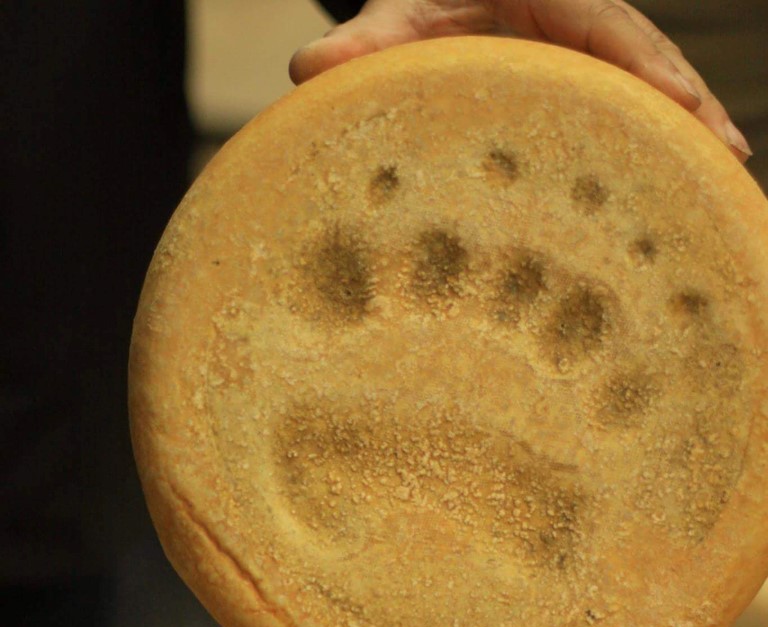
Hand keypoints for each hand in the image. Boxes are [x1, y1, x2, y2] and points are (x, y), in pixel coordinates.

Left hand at [290, 0, 750, 161]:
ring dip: (687, 131)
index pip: (612, 32)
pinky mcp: (584, 83)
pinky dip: (658, 140)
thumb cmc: (417, 4)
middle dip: (690, 109)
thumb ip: (360, 43)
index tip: (688, 115)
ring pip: (649, 88)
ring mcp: (588, 55)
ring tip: (726, 181)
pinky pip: (629, 108)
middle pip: (650, 62)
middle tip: (730, 163)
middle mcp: (582, 22)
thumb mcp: (394, 17)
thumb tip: (308, 69)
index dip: (654, 75)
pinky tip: (682, 183)